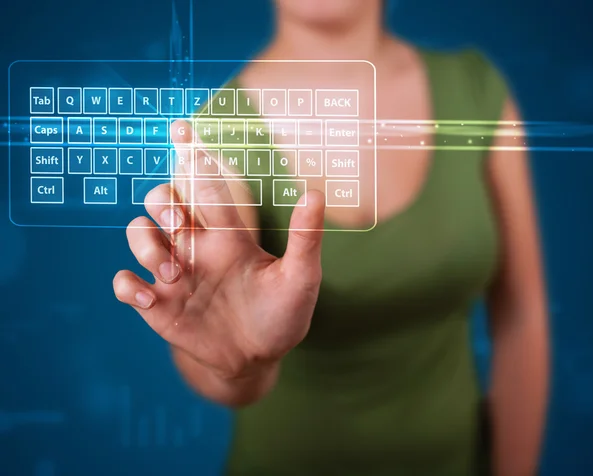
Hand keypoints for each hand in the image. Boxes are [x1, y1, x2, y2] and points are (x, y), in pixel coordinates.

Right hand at [113, 121, 325, 379]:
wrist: (257, 359)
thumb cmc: (281, 315)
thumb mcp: (300, 278)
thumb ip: (305, 239)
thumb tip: (315, 193)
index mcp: (229, 234)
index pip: (207, 185)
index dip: (193, 155)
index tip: (182, 128)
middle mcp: (198, 247)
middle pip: (163, 200)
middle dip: (164, 202)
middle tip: (181, 224)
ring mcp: (174, 274)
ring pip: (138, 233)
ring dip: (148, 245)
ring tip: (176, 275)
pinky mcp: (157, 304)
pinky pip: (124, 282)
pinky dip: (128, 285)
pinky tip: (151, 299)